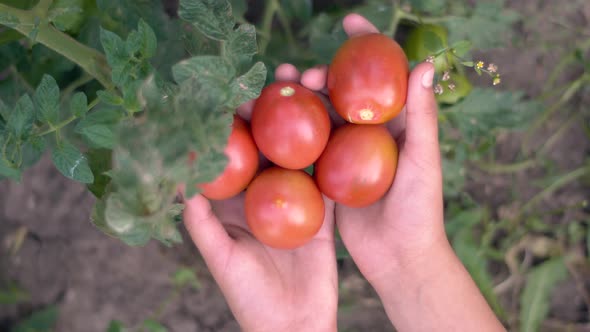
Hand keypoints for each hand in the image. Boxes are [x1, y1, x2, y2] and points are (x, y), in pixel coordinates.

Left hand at [182, 66, 337, 331]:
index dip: (234, 125)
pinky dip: (333, 150)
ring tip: (312, 85)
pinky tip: (339, 120)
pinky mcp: (323, 211)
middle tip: (281, 77)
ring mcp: (296, 201)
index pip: (233, 156)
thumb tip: (182, 183)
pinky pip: (328, 176)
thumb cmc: (250, 297)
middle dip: (273, 112)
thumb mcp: (222, 260)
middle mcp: (265, 196)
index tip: (236, 94)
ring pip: (300, 153)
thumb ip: (201, 225)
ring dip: (306, 121)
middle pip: (269, 146)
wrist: (295, 324)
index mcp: (235, 204)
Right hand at [300, 14, 504, 331]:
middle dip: (323, 74)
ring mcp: (345, 155)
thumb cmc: (420, 209)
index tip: (349, 21)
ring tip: (282, 89)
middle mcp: (368, 134)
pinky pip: (307, 149)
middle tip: (306, 73)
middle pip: (342, 93)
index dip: (367, 45)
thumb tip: (424, 64)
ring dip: (302, 100)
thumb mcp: (423, 160)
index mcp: (395, 124)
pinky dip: (291, 134)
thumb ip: (422, 116)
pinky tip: (271, 123)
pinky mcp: (327, 176)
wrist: (399, 257)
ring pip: (320, 117)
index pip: (381, 75)